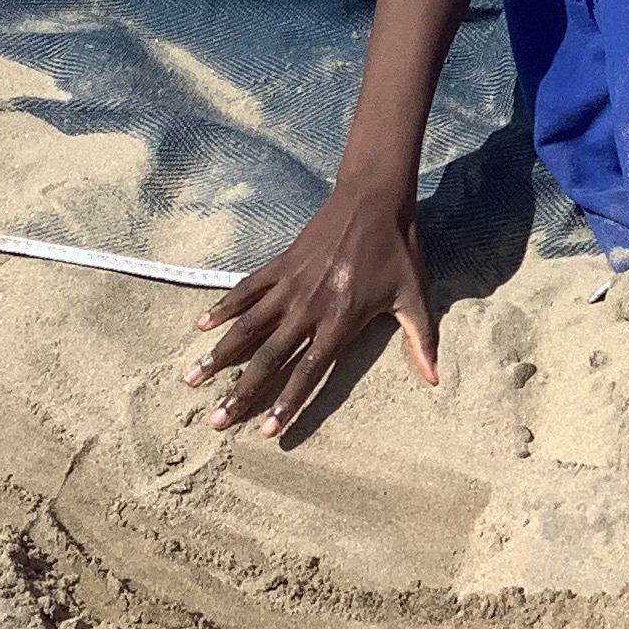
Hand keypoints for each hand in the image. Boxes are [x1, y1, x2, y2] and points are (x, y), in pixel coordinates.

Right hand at [185, 182, 437, 437]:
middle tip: (216, 420)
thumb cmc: (397, 250)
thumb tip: (435, 380)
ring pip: (248, 326)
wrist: (374, 198)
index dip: (286, 403)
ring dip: (220, 354)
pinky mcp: (281, 263)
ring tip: (192, 378)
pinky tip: (203, 326)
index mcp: (341, 320)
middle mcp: (310, 306)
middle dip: (241, 392)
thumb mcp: (414, 296)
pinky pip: (247, 289)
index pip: (308, 371)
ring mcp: (291, 283)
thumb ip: (422, 340)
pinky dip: (225, 307)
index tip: (265, 431)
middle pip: (269, 358)